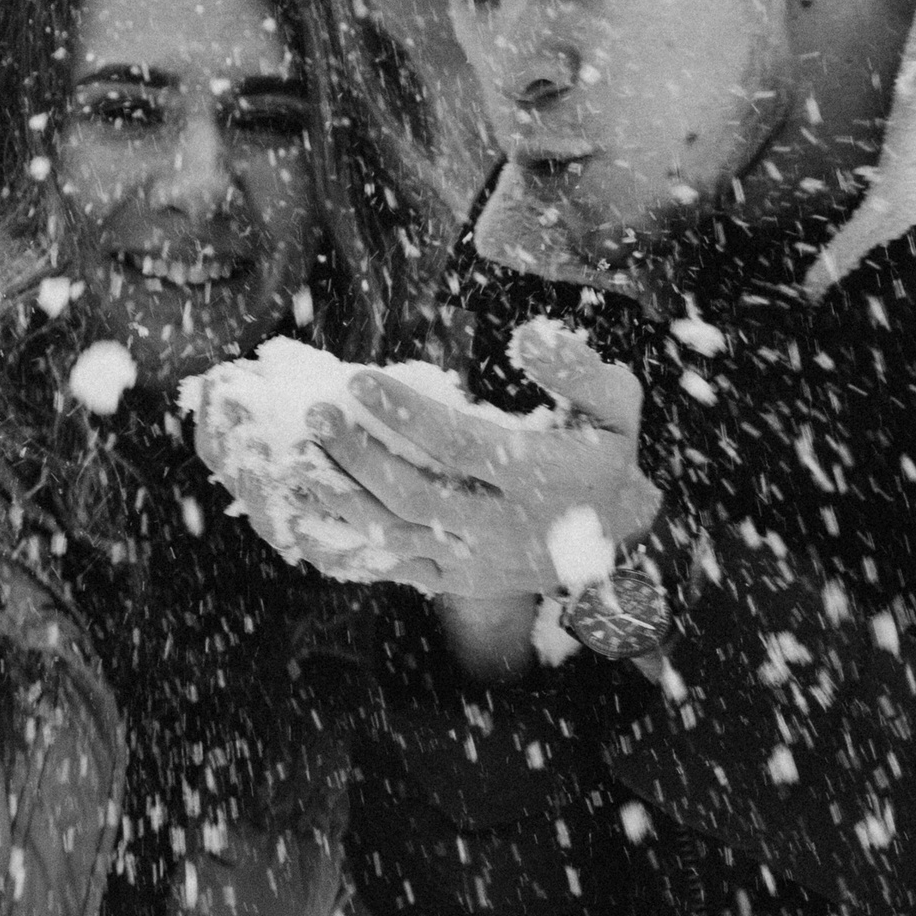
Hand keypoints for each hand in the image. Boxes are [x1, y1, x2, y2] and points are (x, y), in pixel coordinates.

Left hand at [297, 321, 659, 599]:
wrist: (615, 540)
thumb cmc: (605, 454)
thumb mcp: (616, 406)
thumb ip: (579, 370)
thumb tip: (529, 335)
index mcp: (539, 478)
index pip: (462, 445)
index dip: (408, 414)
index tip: (359, 379)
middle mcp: (502, 527)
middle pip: (416, 494)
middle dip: (359, 454)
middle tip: (316, 414)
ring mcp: (473, 561)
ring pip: (394, 535)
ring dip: (340, 498)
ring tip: (298, 459)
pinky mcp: (453, 581)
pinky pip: (390, 568)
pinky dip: (346, 545)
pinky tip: (306, 515)